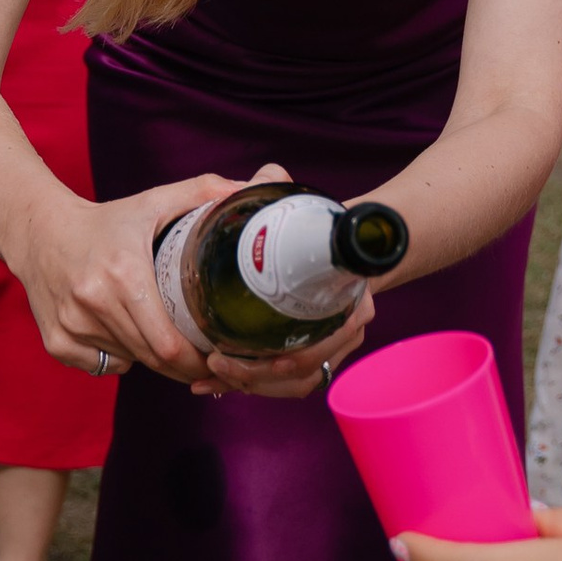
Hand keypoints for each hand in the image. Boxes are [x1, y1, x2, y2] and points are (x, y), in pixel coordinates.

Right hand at [8, 169, 245, 385]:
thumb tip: (250, 189)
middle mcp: (94, 303)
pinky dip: (118, 358)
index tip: (215, 354)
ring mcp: (72, 326)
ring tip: (159, 334)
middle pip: (152, 358)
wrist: (39, 231)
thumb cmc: (104, 221)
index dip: (196, 357)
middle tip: (201, 356)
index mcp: (124, 274)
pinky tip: (121, 332)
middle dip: (181, 364)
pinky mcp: (56, 342)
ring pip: (129, 362)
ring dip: (150, 358)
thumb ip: (202, 193)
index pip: (168, 343)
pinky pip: (102, 367)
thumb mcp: (152, 203)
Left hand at [187, 156, 372, 400]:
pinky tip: (213, 383)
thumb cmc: (311, 227)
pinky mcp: (313, 357)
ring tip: (209, 375)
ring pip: (295, 384)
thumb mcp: (294, 207)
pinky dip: (251, 385)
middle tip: (213, 363)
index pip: (324, 342)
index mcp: (352, 299)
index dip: (283, 357)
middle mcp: (349, 330)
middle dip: (256, 375)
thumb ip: (277, 188)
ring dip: (252, 385)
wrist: (329, 241)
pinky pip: (286, 385)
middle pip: (305, 371)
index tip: (233, 350)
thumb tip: (266, 175)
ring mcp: (333, 347)